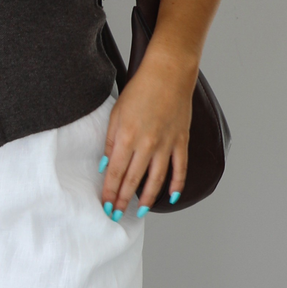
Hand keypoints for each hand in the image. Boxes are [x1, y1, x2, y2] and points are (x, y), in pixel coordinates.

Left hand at [100, 48, 197, 217]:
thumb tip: (106, 167)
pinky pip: (180, 168)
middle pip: (133, 180)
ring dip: (147, 197)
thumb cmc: (140, 90)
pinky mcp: (181, 141)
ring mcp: (166, 144)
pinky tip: (171, 197)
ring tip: (140, 211)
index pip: (115, 173)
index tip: (105, 205)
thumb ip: (111, 142)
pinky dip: (177, 184)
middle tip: (117, 214)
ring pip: (156, 179)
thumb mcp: (116, 113)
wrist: (168, 73)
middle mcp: (147, 144)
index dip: (109, 192)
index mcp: (127, 136)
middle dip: (123, 200)